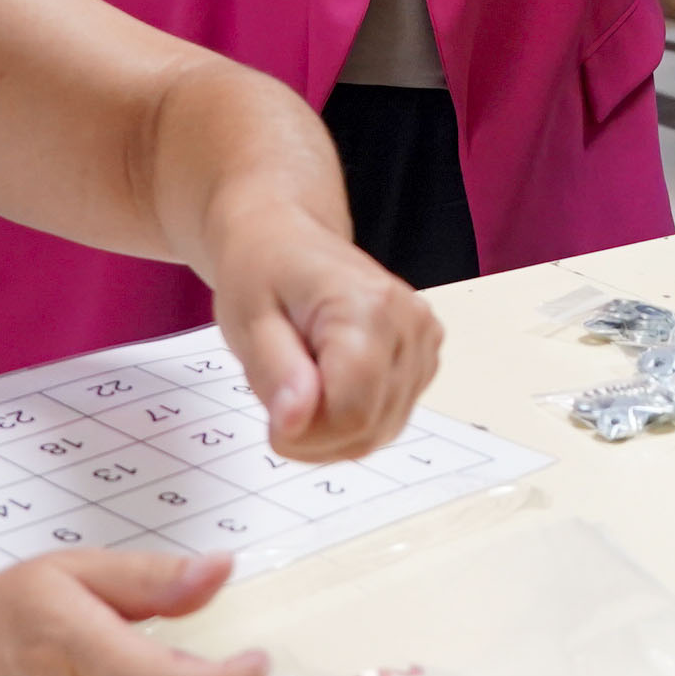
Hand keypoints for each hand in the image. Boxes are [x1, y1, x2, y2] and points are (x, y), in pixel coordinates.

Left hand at [202, 195, 444, 462]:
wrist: (289, 237)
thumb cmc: (263, 272)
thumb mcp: (249, 321)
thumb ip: (275, 374)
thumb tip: (294, 424)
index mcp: (368, 307)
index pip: (351, 414)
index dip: (305, 437)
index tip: (270, 422)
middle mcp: (411, 322)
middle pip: (370, 428)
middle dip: (316, 438)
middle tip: (278, 407)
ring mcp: (425, 339)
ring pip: (383, 431)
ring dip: (333, 434)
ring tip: (300, 391)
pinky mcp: (425, 356)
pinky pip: (390, 418)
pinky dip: (353, 422)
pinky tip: (326, 390)